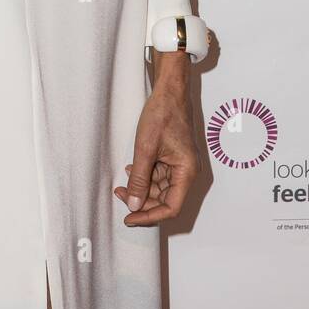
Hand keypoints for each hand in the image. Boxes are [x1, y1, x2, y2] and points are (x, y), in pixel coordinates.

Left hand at [114, 58, 199, 225]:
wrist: (169, 90)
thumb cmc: (162, 113)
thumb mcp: (145, 149)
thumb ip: (139, 179)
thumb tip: (134, 205)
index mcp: (187, 171)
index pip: (170, 207)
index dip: (149, 216)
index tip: (130, 218)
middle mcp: (188, 171)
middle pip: (166, 200)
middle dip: (142, 201)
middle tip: (120, 196)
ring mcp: (181, 165)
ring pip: (161, 189)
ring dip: (142, 189)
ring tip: (122, 184)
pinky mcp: (175, 158)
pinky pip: (160, 176)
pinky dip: (145, 177)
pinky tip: (130, 171)